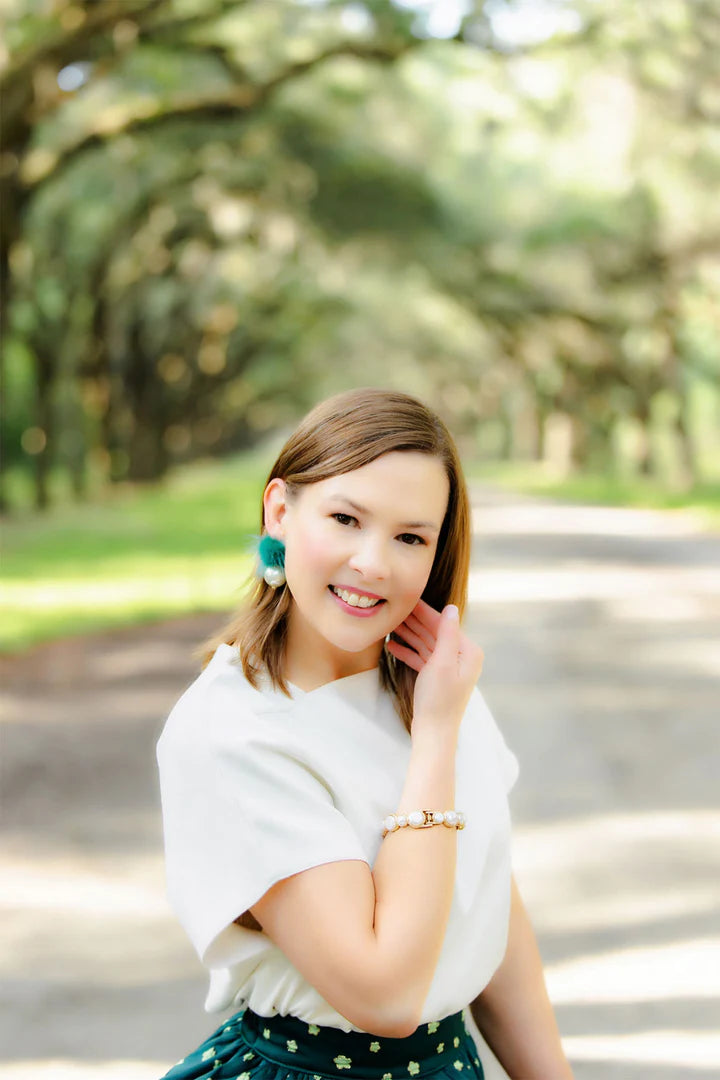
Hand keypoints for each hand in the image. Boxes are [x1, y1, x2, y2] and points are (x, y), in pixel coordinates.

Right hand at [386, 598, 483, 735]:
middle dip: (415, 621)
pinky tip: (391, 645)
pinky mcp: (437, 677)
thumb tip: (451, 608)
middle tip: (395, 607)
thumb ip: (447, 633)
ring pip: (426, 644)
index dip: (424, 612)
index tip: (407, 599)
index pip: (444, 625)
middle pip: (435, 633)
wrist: (434, 732)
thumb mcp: (443, 662)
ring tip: (390, 624)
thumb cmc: (439, 699)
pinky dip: (408, 652)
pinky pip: (422, 658)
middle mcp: (462, 657)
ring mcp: (449, 668)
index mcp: (468, 652)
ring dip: (409, 634)